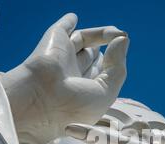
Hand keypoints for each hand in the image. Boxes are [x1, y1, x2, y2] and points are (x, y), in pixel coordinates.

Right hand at [0, 13, 128, 143]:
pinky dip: (68, 22)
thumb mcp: (107, 92)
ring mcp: (62, 58)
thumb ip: (118, 66)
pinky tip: (74, 17)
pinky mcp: (54, 42)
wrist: (41, 100)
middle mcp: (72, 75)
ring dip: (102, 34)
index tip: (121, 61)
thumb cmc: (74, 106)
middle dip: (109, 52)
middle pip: (93, 58)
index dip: (114, 67)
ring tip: (116, 31)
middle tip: (122, 39)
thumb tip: (122, 39)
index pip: (102, 75)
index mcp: (83, 92)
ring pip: (84, 41)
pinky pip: (63, 28)